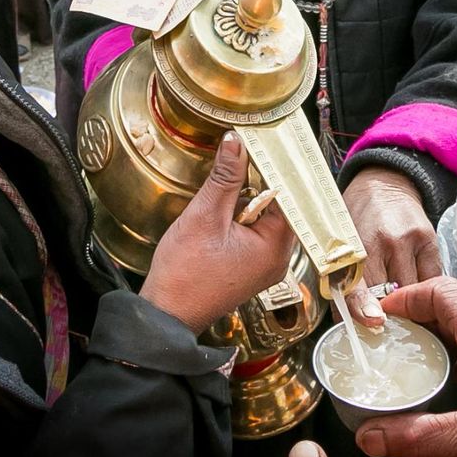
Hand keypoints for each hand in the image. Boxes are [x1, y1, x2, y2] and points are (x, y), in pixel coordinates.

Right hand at [142, 134, 295, 331]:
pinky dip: (239, 221)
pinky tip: (220, 218)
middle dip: (256, 186)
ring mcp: (265, 266)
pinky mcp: (250, 269)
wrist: (166, 314)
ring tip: (222, 200)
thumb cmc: (184, 273)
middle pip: (277, 206)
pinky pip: (253, 234)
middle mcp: (278, 259)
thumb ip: (225, 177)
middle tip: (239, 165)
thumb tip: (235, 142)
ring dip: (244, 203)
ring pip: (263, 219)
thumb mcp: (205, 216)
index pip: (290, 196)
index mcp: (276, 247)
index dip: (275, 169)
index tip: (263, 146)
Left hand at [344, 168, 440, 310]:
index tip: (373, 324)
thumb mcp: (340, 242)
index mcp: (356, 244)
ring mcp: (411, 242)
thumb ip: (341, 280)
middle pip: (390, 296)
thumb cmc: (356, 217)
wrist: (383, 183)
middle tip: (383, 328)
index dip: (363, 309)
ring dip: (409, 306)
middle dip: (386, 314)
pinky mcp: (431, 242)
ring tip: (402, 313)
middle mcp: (385, 242)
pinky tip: (417, 294)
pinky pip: (431, 280)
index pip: (358, 284)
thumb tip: (342, 323)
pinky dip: (423, 292)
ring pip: (414, 292)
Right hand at [355, 278, 456, 456]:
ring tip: (407, 360)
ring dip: (437, 337)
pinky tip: (444, 385)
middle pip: (454, 306)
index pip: (442, 292)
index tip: (377, 316)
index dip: (405, 298)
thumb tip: (369, 436)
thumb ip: (416, 438)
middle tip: (385, 339)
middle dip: (415, 318)